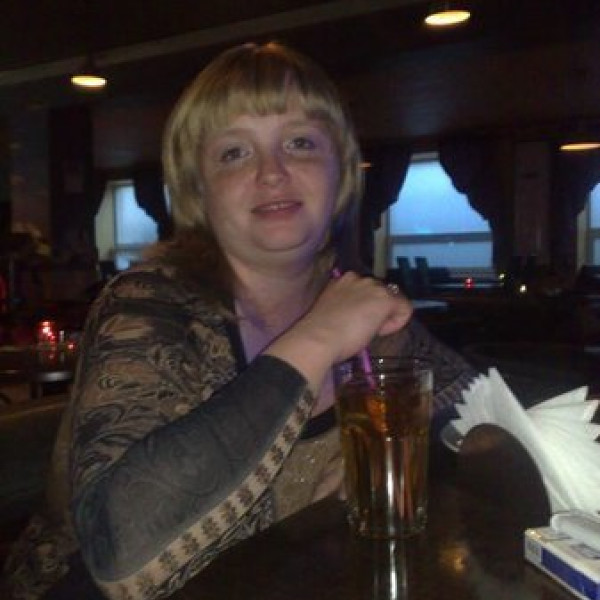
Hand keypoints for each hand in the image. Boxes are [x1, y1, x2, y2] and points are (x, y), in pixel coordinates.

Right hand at [265, 272, 411, 390]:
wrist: (319, 337)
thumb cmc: (320, 332)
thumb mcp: (333, 310)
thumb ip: (345, 306)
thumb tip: (354, 314)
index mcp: (342, 280)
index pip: (364, 290)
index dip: (364, 308)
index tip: (354, 322)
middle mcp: (358, 278)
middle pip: (379, 292)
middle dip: (376, 309)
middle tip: (362, 328)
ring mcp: (373, 287)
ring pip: (392, 299)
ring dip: (384, 315)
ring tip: (368, 331)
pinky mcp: (385, 299)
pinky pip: (404, 308)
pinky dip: (396, 322)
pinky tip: (379, 331)